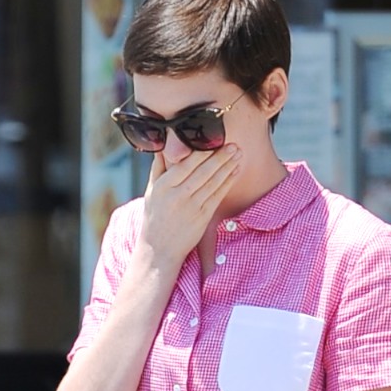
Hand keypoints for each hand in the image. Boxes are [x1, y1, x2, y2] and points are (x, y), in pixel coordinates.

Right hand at [137, 145, 240, 269]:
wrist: (159, 250)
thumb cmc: (154, 218)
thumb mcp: (151, 191)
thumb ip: (158, 168)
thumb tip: (163, 144)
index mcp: (163, 187)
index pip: (185, 164)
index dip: (201, 151)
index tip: (213, 139)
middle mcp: (177, 196)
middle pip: (203, 172)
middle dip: (220, 157)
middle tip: (233, 144)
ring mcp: (191, 208)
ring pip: (213, 183)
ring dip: (227, 167)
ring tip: (238, 153)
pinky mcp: (202, 218)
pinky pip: (218, 196)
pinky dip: (227, 182)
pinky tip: (235, 171)